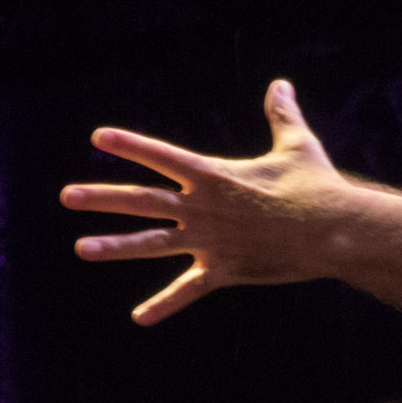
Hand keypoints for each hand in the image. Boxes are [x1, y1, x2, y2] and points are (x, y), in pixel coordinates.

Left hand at [61, 79, 355, 324]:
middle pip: (143, 201)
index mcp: (215, 175)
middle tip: (68, 195)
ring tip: (81, 247)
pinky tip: (140, 318)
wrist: (333, 231)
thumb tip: (280, 84)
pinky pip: (188, 289)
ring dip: (115, 246)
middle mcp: (203, 208)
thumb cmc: (316, 186)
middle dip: (103, 197)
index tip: (99, 137)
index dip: (131, 145)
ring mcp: (209, 241)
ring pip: (152, 244)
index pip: (162, 156)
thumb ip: (281, 115)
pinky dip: (165, 304)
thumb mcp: (297, 146)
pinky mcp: (223, 270)